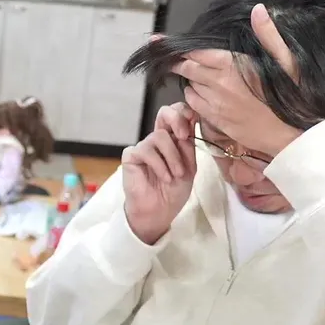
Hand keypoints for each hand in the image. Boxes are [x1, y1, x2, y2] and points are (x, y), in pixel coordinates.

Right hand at [121, 103, 198, 244]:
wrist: (159, 211)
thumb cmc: (174, 192)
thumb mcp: (190, 168)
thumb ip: (189, 146)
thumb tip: (192, 120)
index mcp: (174, 140)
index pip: (177, 115)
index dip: (185, 113)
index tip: (193, 124)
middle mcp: (158, 139)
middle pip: (164, 113)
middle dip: (176, 120)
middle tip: (184, 137)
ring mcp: (144, 146)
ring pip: (159, 137)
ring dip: (173, 157)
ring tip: (176, 175)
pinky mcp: (131, 155)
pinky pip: (146, 151)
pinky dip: (159, 165)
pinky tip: (164, 178)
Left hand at [170, 3, 302, 157]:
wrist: (294, 134)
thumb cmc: (294, 96)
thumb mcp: (287, 60)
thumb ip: (268, 34)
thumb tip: (258, 10)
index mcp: (234, 65)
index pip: (197, 52)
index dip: (181, 48)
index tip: (165, 44)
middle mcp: (220, 84)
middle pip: (188, 68)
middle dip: (180, 62)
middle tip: (173, 58)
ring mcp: (217, 104)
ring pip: (189, 87)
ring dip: (190, 80)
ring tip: (197, 75)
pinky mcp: (217, 121)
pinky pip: (194, 105)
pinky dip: (194, 97)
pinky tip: (204, 93)